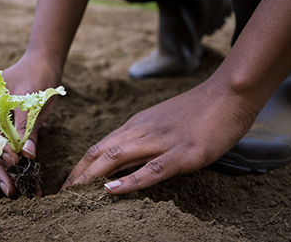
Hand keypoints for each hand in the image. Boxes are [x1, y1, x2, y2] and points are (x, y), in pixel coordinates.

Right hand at [0, 57, 60, 196]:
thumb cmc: (36, 76)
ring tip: (14, 190)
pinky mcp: (3, 132)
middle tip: (9, 188)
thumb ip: (27, 127)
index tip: (13, 158)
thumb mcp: (33, 100)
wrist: (43, 65)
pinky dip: (11, 166)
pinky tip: (21, 181)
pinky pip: (4, 150)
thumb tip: (27, 155)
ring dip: (2, 171)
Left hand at [62, 80, 256, 193]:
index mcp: (137, 125)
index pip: (100, 146)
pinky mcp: (184, 153)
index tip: (68, 184)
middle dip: (78, 175)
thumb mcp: (163, 121)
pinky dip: (130, 180)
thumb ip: (144, 137)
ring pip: (118, 158)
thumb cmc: (198, 110)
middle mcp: (142, 131)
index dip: (80, 166)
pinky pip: (152, 168)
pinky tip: (112, 190)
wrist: (229, 93)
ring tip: (74, 196)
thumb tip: (128, 157)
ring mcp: (162, 141)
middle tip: (61, 195)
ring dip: (92, 178)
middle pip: (100, 152)